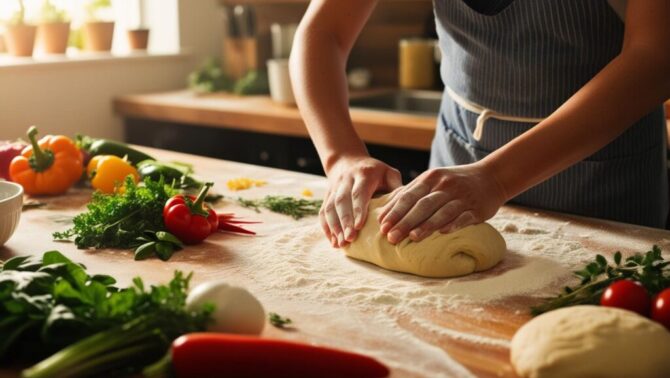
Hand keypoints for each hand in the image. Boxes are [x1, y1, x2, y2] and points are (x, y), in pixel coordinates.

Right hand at [322, 155, 401, 247]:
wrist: (347, 160)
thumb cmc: (375, 171)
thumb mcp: (389, 173)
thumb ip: (396, 188)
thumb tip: (406, 208)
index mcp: (363, 174)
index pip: (358, 192)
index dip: (357, 209)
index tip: (359, 226)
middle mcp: (345, 180)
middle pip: (341, 201)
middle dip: (344, 221)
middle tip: (349, 239)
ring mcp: (333, 188)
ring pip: (330, 207)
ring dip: (334, 226)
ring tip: (340, 244)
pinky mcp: (327, 196)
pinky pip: (323, 211)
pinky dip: (327, 227)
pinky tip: (333, 241)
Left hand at [378, 162, 506, 243]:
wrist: (492, 177)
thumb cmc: (454, 182)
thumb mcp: (433, 180)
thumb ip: (412, 192)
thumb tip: (386, 210)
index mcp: (431, 178)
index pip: (409, 195)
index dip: (395, 211)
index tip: (382, 226)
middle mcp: (445, 186)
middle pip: (422, 205)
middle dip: (405, 222)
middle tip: (391, 237)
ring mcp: (462, 197)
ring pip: (442, 212)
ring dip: (427, 225)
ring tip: (412, 237)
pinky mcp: (477, 208)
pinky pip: (464, 217)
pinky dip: (453, 224)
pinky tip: (443, 233)